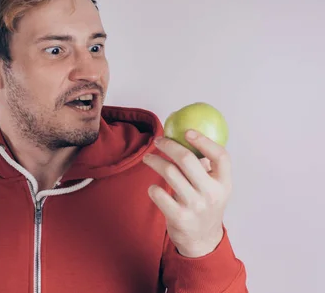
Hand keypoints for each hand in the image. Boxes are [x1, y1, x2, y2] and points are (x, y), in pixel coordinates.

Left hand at [143, 129, 231, 257]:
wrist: (201, 239)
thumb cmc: (205, 205)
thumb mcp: (215, 187)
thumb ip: (207, 166)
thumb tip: (189, 136)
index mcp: (224, 183)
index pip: (220, 156)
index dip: (204, 141)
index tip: (187, 132)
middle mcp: (211, 193)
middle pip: (187, 159)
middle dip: (169, 145)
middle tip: (158, 141)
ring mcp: (195, 205)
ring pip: (169, 172)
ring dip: (154, 161)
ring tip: (148, 158)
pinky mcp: (178, 216)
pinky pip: (159, 193)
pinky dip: (153, 187)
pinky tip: (153, 187)